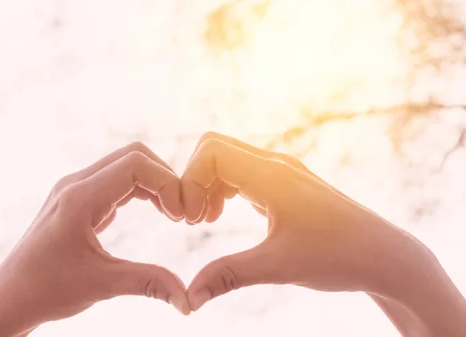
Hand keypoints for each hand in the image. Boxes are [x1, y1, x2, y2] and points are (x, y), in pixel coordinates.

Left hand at [0, 142, 196, 336]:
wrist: (9, 297)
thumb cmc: (46, 290)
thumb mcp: (101, 285)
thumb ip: (148, 283)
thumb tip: (188, 301)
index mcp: (80, 198)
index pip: (136, 164)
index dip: (168, 183)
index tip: (182, 217)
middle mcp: (76, 185)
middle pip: (134, 155)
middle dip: (166, 178)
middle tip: (184, 213)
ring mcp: (75, 190)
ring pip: (126, 165)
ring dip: (155, 183)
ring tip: (175, 214)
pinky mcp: (77, 200)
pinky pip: (116, 181)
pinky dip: (141, 190)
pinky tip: (156, 212)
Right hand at [181, 132, 436, 310]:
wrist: (384, 256)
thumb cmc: (338, 257)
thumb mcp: (278, 268)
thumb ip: (228, 276)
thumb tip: (189, 298)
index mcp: (272, 175)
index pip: (211, 153)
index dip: (190, 180)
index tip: (192, 219)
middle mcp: (275, 165)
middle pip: (214, 147)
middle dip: (194, 178)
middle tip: (194, 217)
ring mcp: (281, 172)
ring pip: (227, 159)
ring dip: (208, 184)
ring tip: (206, 220)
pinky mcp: (285, 184)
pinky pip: (241, 172)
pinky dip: (223, 189)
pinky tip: (223, 216)